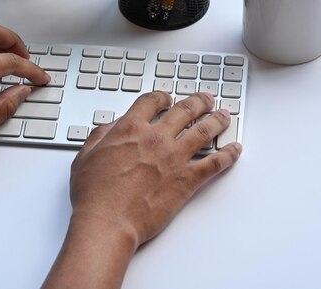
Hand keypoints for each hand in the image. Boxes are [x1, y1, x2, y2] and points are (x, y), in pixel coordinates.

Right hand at [69, 91, 241, 247]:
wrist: (108, 222)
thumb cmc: (94, 195)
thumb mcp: (86, 156)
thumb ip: (101, 136)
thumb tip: (111, 126)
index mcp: (131, 129)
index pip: (152, 102)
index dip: (161, 97)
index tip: (166, 98)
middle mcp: (156, 138)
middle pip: (185, 110)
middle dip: (198, 101)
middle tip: (206, 99)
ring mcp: (175, 158)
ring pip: (205, 130)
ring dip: (218, 120)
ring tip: (225, 115)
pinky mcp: (187, 180)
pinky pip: (215, 163)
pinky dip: (228, 155)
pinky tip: (235, 149)